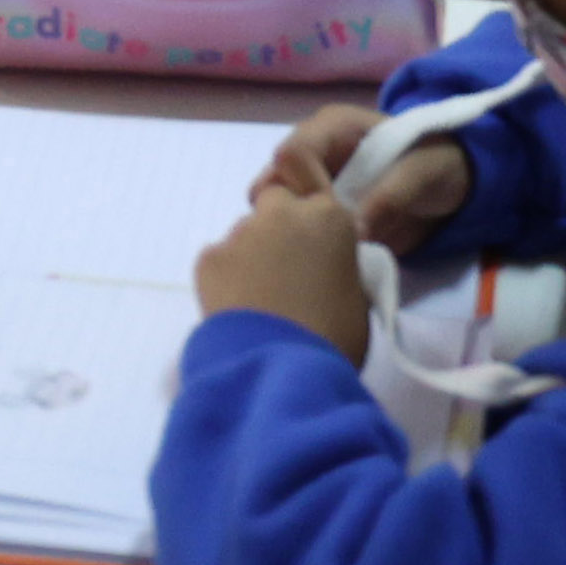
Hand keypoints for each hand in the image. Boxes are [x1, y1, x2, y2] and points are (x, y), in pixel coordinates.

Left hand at [195, 169, 370, 356]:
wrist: (280, 368)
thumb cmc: (333, 338)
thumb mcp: (356, 298)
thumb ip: (338, 268)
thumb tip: (322, 269)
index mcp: (329, 219)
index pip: (318, 196)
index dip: (313, 221)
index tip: (312, 247)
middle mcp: (284, 214)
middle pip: (275, 200)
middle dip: (278, 226)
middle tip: (283, 269)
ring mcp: (242, 232)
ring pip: (245, 233)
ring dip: (251, 256)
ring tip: (258, 301)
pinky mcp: (209, 257)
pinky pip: (219, 260)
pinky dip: (224, 279)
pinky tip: (234, 310)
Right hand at [271, 103, 476, 252]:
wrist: (452, 187)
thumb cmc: (437, 165)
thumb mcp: (422, 174)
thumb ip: (391, 196)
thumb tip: (356, 232)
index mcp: (332, 127)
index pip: (292, 154)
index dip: (306, 188)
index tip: (336, 219)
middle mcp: (313, 152)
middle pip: (272, 180)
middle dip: (290, 213)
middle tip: (321, 241)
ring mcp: (312, 184)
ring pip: (275, 207)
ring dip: (292, 231)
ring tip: (321, 253)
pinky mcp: (317, 212)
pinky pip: (293, 227)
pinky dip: (302, 244)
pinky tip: (324, 259)